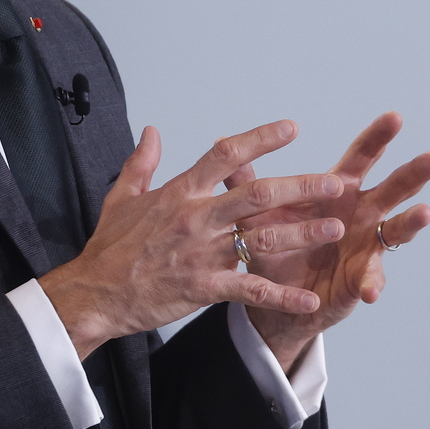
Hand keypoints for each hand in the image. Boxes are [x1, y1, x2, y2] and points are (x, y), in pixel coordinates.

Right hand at [39, 120, 344, 358]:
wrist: (94, 294)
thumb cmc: (108, 248)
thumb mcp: (121, 196)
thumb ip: (142, 162)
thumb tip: (153, 131)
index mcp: (180, 192)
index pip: (225, 155)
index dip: (260, 139)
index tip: (291, 128)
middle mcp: (196, 218)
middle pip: (257, 194)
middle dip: (300, 187)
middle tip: (335, 183)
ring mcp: (201, 253)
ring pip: (261, 239)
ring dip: (302, 233)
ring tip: (335, 227)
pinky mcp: (203, 287)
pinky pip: (250, 290)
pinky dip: (282, 296)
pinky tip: (310, 299)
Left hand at [230, 112, 429, 369]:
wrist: (276, 298)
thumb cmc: (274, 246)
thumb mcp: (260, 214)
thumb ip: (248, 182)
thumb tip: (222, 143)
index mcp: (340, 191)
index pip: (362, 157)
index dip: (378, 138)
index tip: (395, 116)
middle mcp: (362, 213)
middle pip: (395, 187)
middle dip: (416, 172)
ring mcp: (367, 245)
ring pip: (397, 229)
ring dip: (411, 222)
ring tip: (423, 213)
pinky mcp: (363, 277)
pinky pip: (372, 278)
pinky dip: (372, 282)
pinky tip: (371, 290)